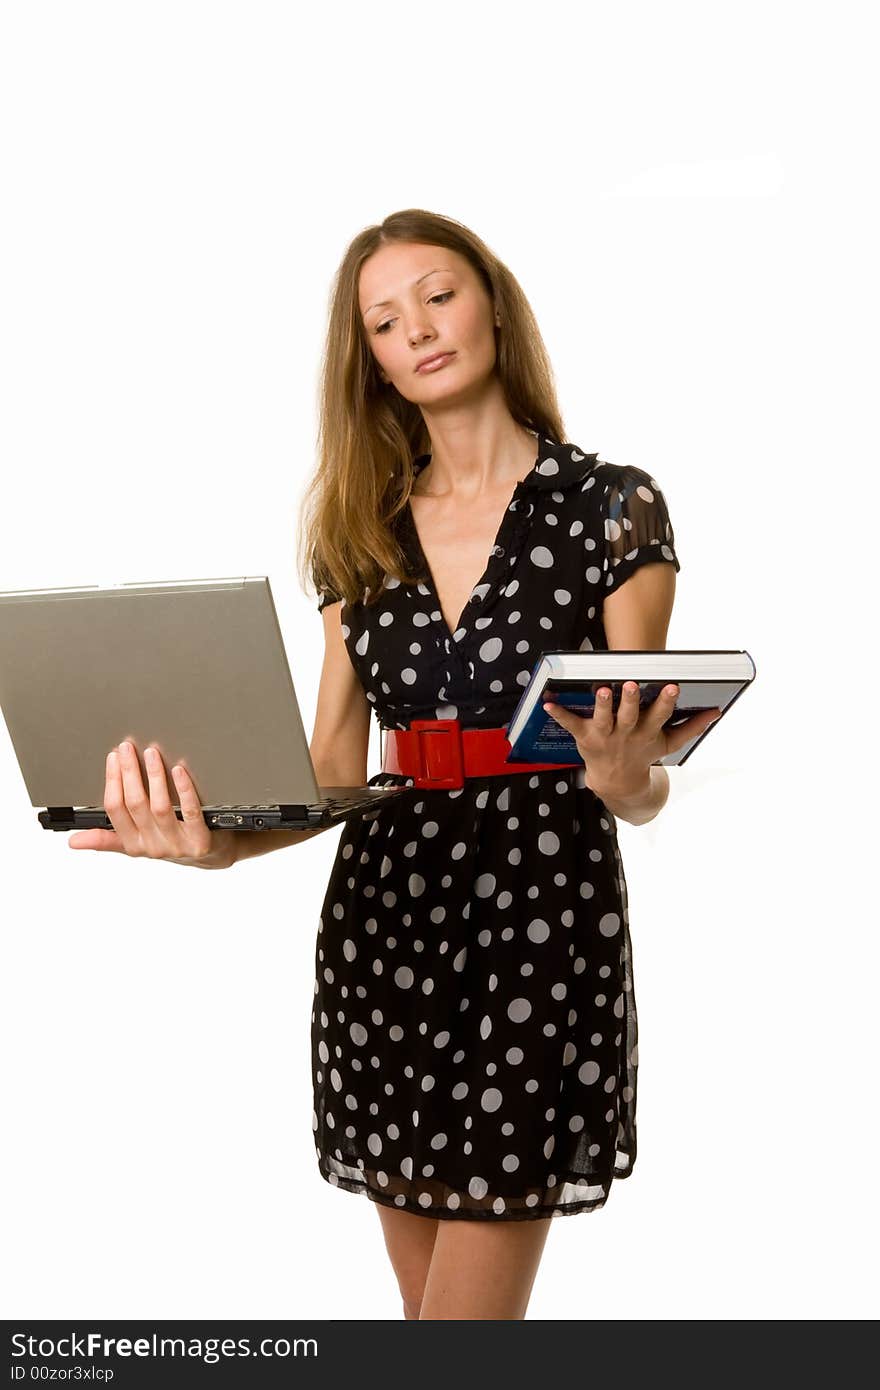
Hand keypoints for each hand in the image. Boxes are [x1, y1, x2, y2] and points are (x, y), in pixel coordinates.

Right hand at [67, 741, 238, 869]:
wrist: (211, 856)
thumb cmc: (172, 841)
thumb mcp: (136, 843)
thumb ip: (107, 839)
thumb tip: (74, 842)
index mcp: (133, 844)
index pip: (114, 810)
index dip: (112, 781)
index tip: (113, 757)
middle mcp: (152, 845)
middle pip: (135, 804)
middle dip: (128, 772)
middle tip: (127, 747)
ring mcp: (177, 844)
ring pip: (159, 806)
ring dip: (153, 776)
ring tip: (151, 753)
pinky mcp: (200, 840)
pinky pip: (190, 812)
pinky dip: (184, 789)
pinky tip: (180, 771)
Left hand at [543, 683, 721, 801]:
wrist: (619, 783)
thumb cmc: (644, 755)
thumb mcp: (668, 744)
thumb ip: (691, 727)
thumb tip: (716, 712)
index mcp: (648, 732)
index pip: (659, 715)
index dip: (665, 701)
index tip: (672, 686)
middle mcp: (626, 734)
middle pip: (628, 716)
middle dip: (629, 700)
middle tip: (629, 683)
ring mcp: (605, 736)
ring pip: (602, 718)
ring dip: (600, 705)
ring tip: (600, 689)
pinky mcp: (585, 738)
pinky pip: (570, 724)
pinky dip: (559, 714)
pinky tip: (548, 702)